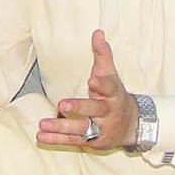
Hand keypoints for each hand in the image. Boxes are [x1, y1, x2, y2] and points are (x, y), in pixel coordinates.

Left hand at [37, 30, 138, 149]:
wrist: (132, 124)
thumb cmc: (115, 95)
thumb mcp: (111, 74)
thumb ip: (102, 55)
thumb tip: (97, 32)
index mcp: (114, 94)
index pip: (109, 87)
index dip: (101, 84)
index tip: (93, 80)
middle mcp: (109, 112)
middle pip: (94, 110)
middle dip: (79, 108)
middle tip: (63, 105)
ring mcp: (102, 129)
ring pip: (81, 129)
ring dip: (61, 127)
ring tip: (43, 124)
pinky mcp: (94, 142)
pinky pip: (74, 141)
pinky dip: (57, 139)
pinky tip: (42, 136)